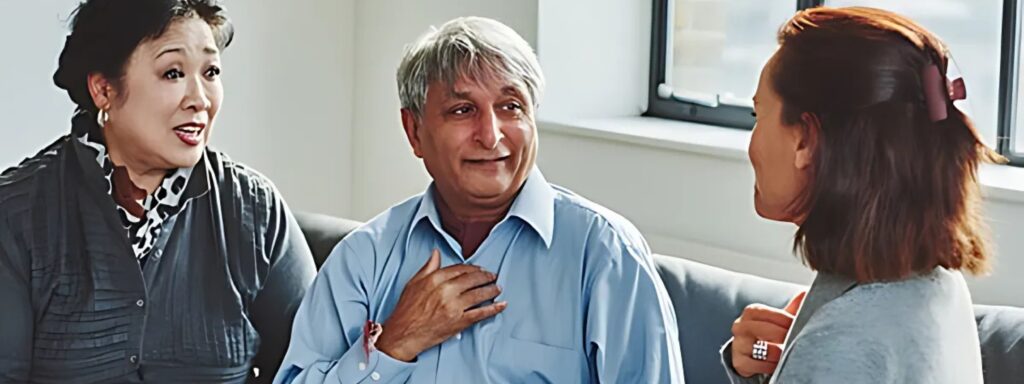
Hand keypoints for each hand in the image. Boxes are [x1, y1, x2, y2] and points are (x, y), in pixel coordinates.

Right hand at [375, 249, 506, 361]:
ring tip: (497, 288)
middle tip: (493, 276)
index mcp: (435, 279)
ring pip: (479, 294)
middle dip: (486, 277)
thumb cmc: (406, 310)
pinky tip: (501, 305)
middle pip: (472, 280)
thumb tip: (436, 254)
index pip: (460, 269)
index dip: (473, 268)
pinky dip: (493, 309)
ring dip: (491, 290)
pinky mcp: (459, 321)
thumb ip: (428, 267)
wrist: (403, 333)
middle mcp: (446, 291)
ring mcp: (454, 306)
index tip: (479, 269)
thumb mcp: (413, 283)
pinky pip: (480, 313)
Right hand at [730, 291, 805, 377]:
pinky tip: (776, 364)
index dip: (786, 321)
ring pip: (763, 350)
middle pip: (766, 330)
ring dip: (779, 354)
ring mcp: (738, 344)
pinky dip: (770, 366)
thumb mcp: (779, 320)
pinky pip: (757, 365)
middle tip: (796, 341)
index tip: (798, 326)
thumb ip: (792, 308)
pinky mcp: (738, 362)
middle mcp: (740, 326)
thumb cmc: (768, 333)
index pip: (769, 313)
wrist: (750, 352)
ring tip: (787, 354)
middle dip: (784, 337)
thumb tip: (805, 293)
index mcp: (751, 312)